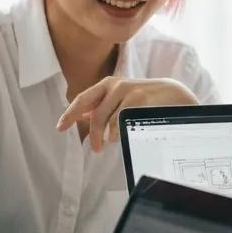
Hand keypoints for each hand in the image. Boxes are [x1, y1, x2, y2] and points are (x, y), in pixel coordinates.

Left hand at [57, 77, 198, 151]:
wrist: (171, 92)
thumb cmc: (143, 98)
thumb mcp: (120, 97)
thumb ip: (102, 104)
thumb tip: (81, 114)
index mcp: (107, 84)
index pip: (82, 99)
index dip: (70, 114)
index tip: (60, 128)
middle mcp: (114, 85)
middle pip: (94, 113)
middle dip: (92, 133)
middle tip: (94, 148)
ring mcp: (127, 91)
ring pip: (107, 119)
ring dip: (106, 135)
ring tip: (109, 142)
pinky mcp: (138, 99)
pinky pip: (121, 120)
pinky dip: (118, 132)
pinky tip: (119, 137)